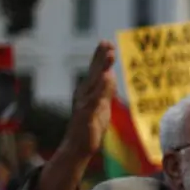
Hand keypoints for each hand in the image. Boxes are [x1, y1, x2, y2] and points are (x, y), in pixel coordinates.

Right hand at [64, 41, 116, 157]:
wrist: (79, 147)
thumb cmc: (90, 127)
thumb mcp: (102, 105)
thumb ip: (105, 90)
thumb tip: (110, 75)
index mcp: (88, 92)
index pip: (96, 71)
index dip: (101, 57)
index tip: (107, 42)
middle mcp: (84, 94)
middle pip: (94, 72)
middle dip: (101, 57)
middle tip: (107, 42)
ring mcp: (84, 104)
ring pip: (95, 83)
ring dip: (102, 68)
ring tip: (110, 54)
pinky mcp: (86, 116)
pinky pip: (94, 101)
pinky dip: (101, 89)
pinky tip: (107, 79)